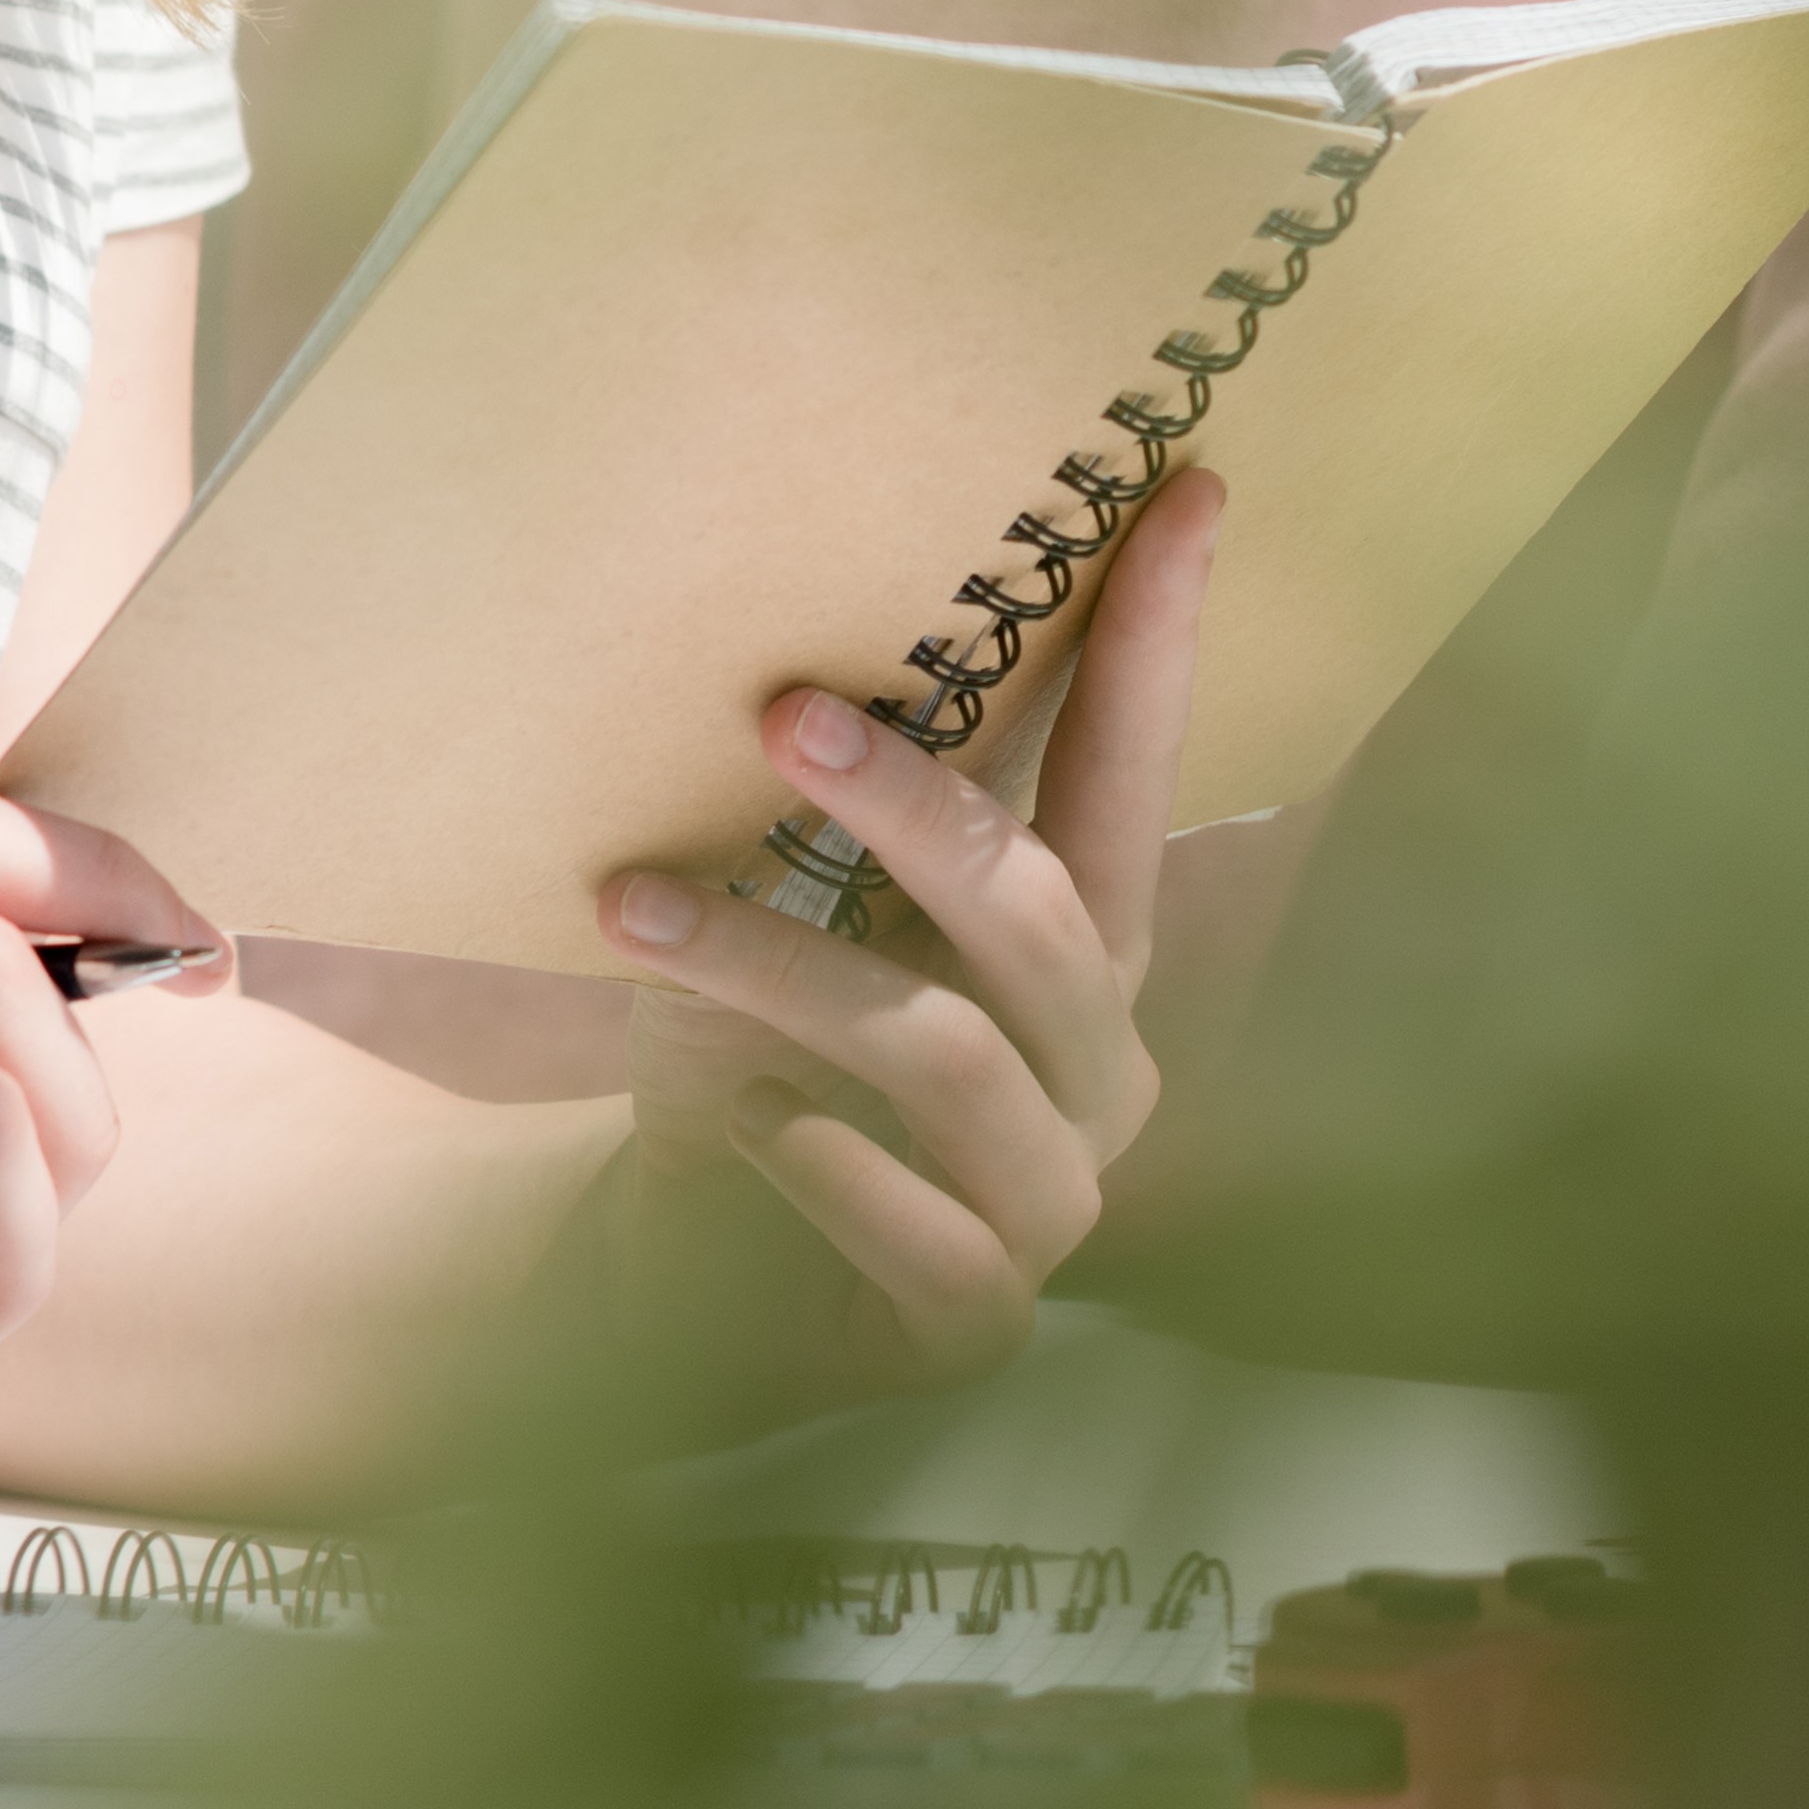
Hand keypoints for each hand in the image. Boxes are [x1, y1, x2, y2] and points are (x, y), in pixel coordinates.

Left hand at [589, 466, 1223, 1405]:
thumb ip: (827, 817)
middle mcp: (1093, 1069)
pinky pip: (918, 1232)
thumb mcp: (794, 922)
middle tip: (778, 710)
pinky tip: (731, 1125)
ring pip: (943, 1051)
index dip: (1157, 641)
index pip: (1124, 778)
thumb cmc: (752, 1071)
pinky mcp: (976, 1324)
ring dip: (776, 967)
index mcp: (1076, 954)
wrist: (692, 1298)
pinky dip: (818, 1165)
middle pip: (1037, 908)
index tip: (1181, 483)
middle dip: (912, 802)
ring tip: (627, 910)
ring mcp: (1049, 1203)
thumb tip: (778, 616)